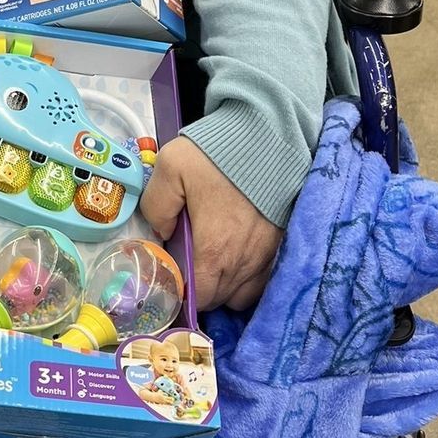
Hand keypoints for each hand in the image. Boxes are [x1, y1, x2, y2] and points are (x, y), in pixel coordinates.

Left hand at [140, 136, 282, 311]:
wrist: (269, 138)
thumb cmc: (219, 156)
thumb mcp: (170, 167)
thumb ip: (156, 205)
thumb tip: (161, 231)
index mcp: (215, 253)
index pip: (197, 298)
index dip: (181, 292)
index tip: (172, 274)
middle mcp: (244, 264)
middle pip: (218, 299)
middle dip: (200, 288)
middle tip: (187, 260)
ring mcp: (267, 257)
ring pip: (242, 294)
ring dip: (224, 284)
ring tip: (212, 258)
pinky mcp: (282, 245)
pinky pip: (263, 280)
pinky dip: (247, 276)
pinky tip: (236, 253)